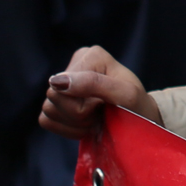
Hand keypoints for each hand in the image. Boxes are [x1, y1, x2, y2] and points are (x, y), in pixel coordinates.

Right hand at [38, 46, 156, 138]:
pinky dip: (66, 129)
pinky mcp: (56, 102)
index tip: (105, 106)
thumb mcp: (126, 94)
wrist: (140, 122)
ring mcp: (62, 83)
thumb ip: (94, 83)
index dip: (84, 106)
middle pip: (54, 98)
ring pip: (48, 110)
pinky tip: (85, 125)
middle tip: (101, 114)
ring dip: (75, 124)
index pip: (65, 86)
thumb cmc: (138, 107)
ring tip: (96, 119)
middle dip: (79, 116)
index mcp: (90, 55)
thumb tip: (56, 81)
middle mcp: (73, 64)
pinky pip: (45, 120)